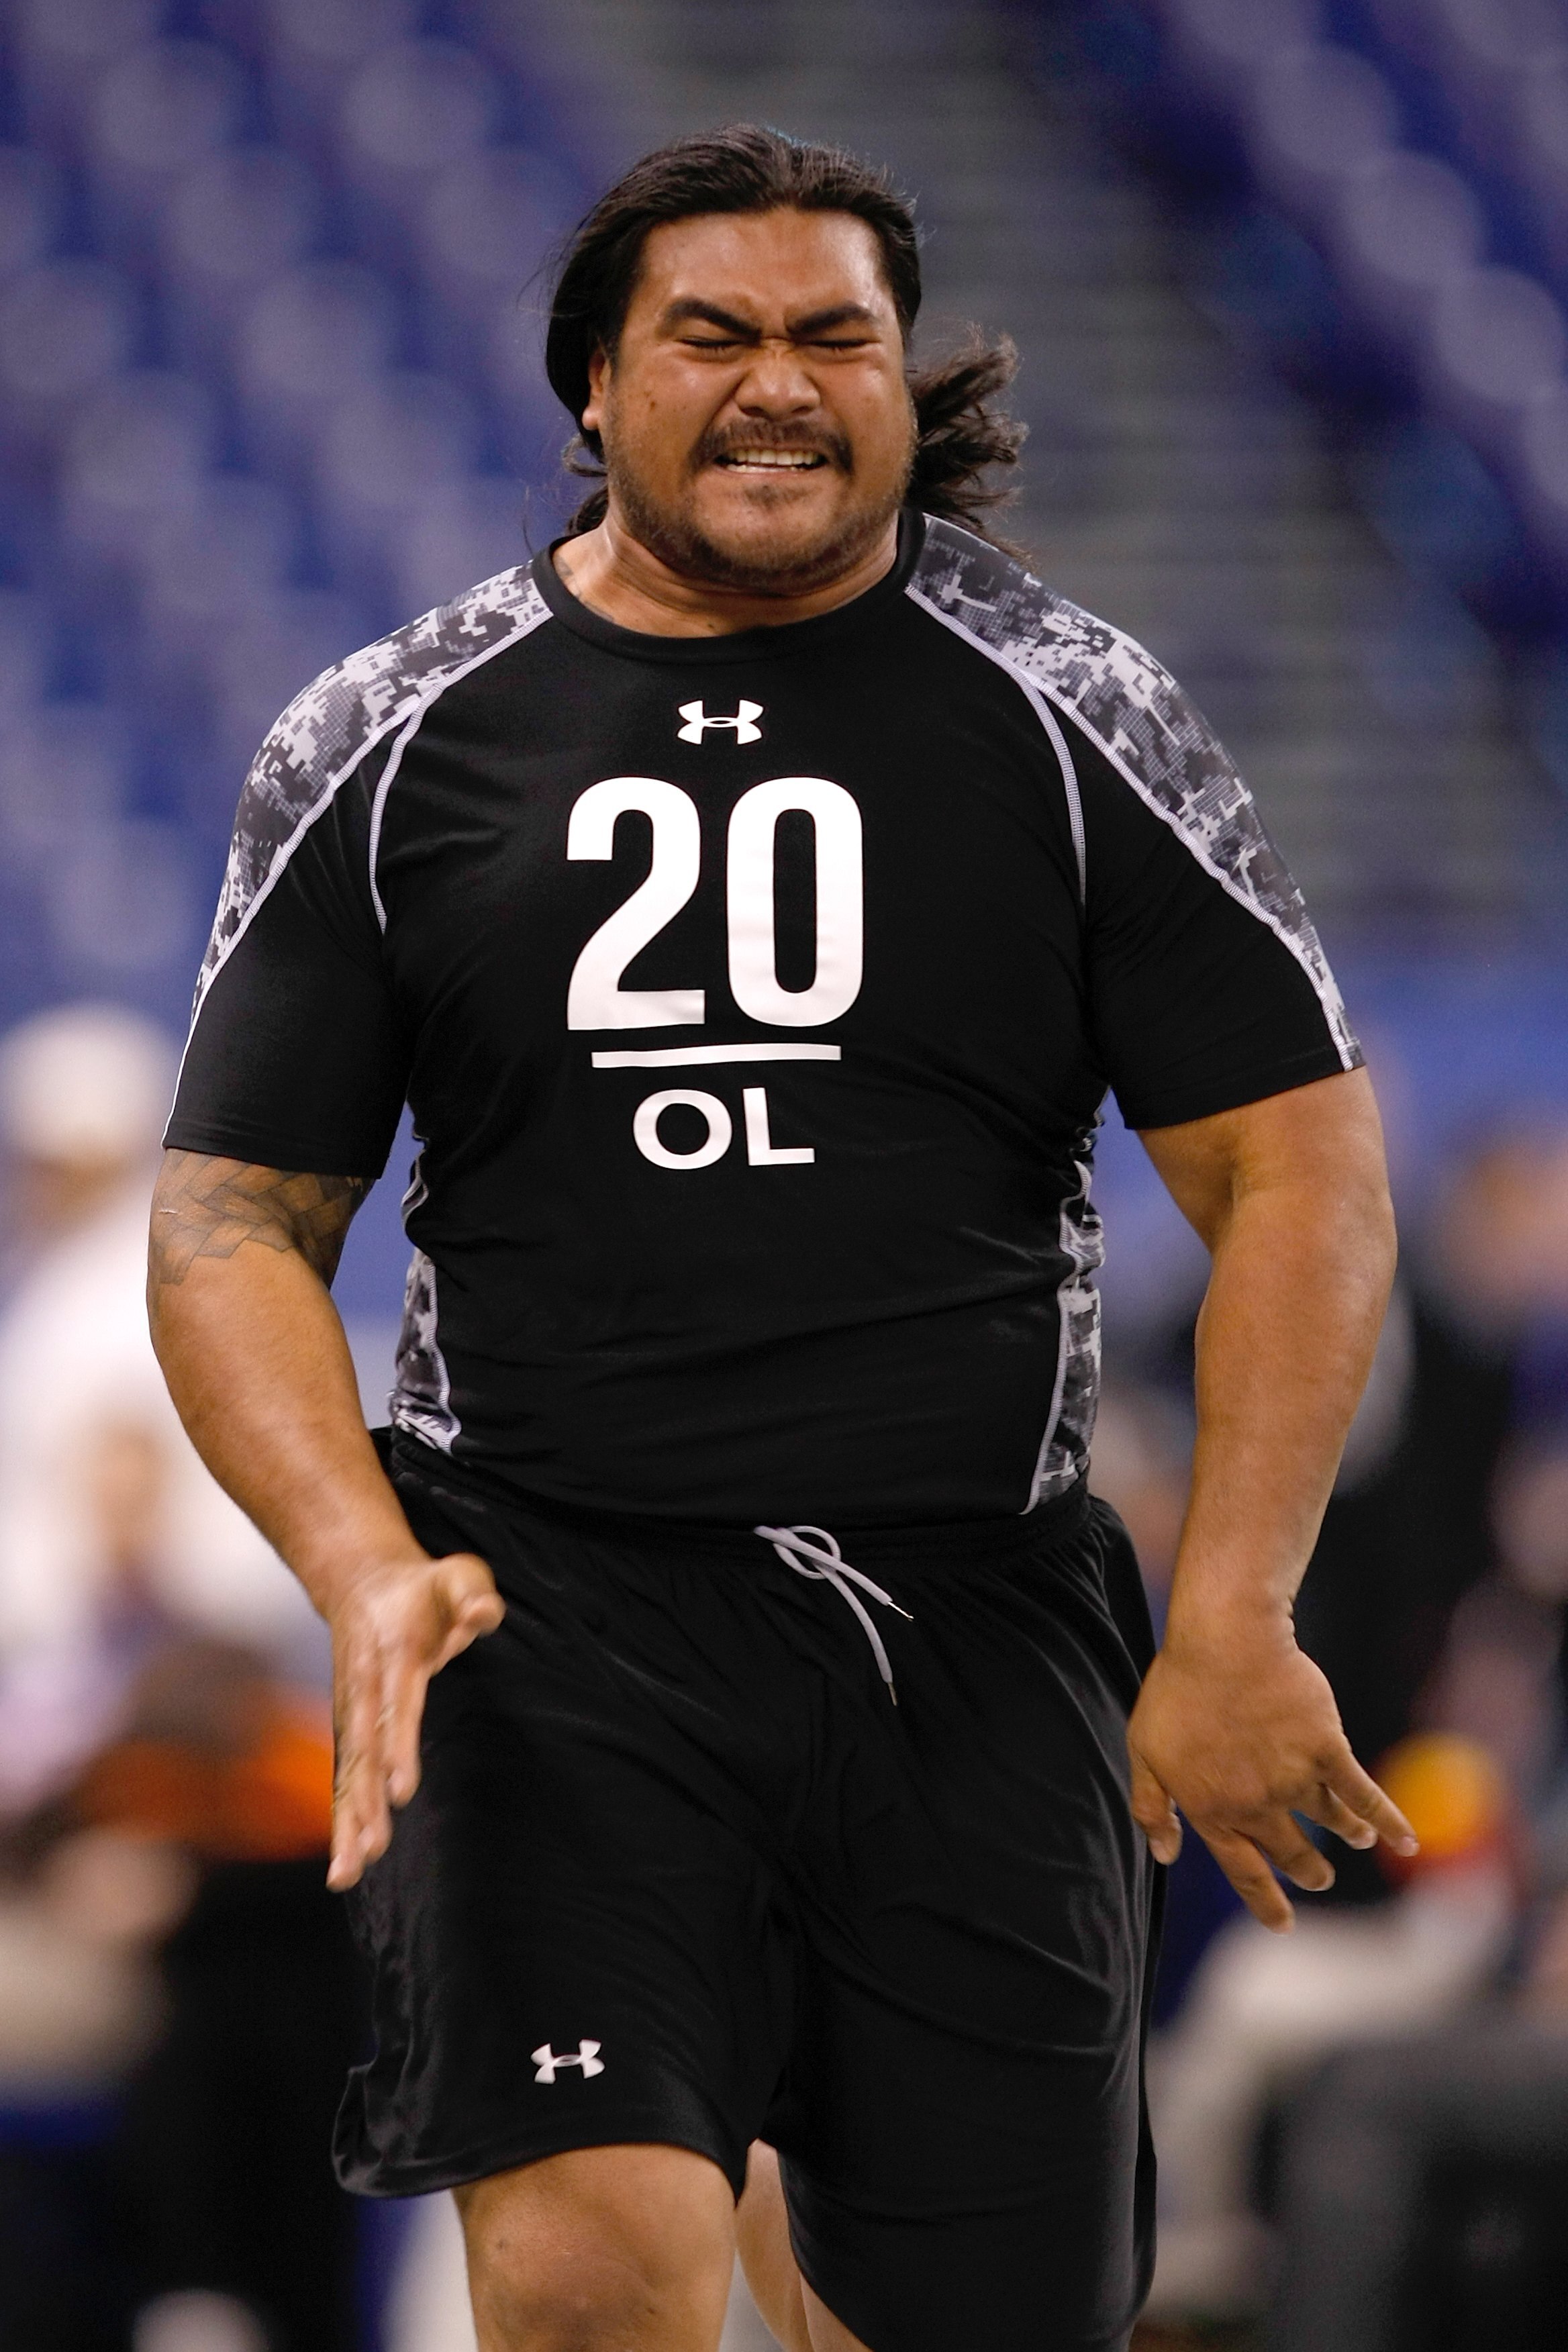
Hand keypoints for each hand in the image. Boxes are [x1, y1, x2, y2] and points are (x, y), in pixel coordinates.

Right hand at [326, 1550, 503, 1889]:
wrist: (363, 1582)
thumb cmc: (425, 1587)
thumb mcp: (458, 1574)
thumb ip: (474, 1594)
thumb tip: (484, 1616)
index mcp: (395, 1650)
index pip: (398, 1703)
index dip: (398, 1746)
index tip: (402, 1790)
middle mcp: (365, 1686)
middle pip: (364, 1748)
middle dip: (365, 1800)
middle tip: (371, 1848)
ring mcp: (351, 1710)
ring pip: (348, 1771)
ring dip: (348, 1821)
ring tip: (348, 1871)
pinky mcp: (349, 1729)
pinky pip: (345, 1779)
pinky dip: (343, 1820)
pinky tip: (344, 1868)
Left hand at [1126, 1620, 1416, 1932]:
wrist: (1225, 1643)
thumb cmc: (1178, 1690)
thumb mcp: (1144, 1751)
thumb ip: (1152, 1807)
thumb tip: (1164, 1854)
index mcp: (1213, 1809)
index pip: (1242, 1870)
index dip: (1264, 1901)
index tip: (1282, 1925)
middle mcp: (1257, 1804)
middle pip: (1290, 1852)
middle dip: (1307, 1870)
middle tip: (1318, 1878)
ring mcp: (1295, 1779)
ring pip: (1329, 1820)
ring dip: (1347, 1834)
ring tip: (1357, 1839)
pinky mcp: (1327, 1750)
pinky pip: (1363, 1795)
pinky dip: (1387, 1821)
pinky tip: (1404, 1841)